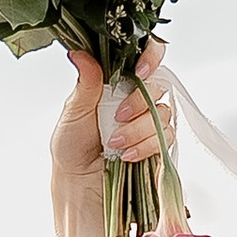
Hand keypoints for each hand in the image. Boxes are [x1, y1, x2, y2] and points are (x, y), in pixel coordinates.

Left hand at [53, 48, 167, 236]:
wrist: (78, 184)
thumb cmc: (71, 147)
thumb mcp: (73, 113)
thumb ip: (85, 83)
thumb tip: (79, 53)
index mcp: (119, 81)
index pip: (147, 54)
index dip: (150, 55)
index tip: (140, 70)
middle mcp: (138, 97)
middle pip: (159, 84)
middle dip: (139, 102)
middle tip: (117, 118)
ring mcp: (150, 120)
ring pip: (162, 113)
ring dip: (138, 130)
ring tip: (114, 144)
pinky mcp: (158, 143)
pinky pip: (165, 138)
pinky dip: (145, 146)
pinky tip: (126, 156)